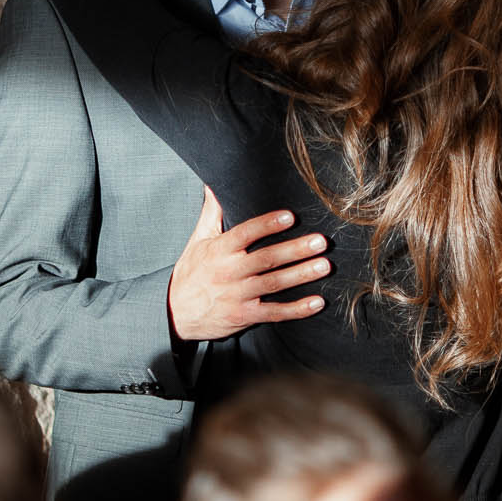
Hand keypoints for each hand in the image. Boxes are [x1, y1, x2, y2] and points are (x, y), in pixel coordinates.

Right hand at [168, 189, 328, 341]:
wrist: (176, 314)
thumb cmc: (191, 272)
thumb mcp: (198, 240)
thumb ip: (212, 212)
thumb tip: (214, 184)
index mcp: (219, 250)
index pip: (245, 234)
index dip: (267, 225)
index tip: (290, 216)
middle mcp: (229, 272)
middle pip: (266, 259)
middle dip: (295, 249)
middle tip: (320, 241)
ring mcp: (238, 296)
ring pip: (274, 284)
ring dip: (301, 275)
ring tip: (324, 265)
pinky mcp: (245, 316)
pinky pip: (274, 313)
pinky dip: (297, 309)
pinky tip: (317, 302)